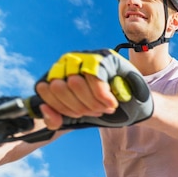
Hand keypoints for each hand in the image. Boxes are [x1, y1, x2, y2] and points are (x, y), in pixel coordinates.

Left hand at [35, 49, 152, 129]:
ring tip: (105, 107)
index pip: (45, 90)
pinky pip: (95, 78)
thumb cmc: (104, 111)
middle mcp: (68, 62)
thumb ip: (55, 119)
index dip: (63, 108)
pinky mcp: (105, 57)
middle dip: (79, 107)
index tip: (80, 115)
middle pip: (58, 87)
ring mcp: (87, 57)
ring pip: (76, 82)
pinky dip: (102, 96)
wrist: (134, 109)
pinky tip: (111, 103)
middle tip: (96, 111)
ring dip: (92, 103)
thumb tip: (43, 107)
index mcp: (57, 74)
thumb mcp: (75, 119)